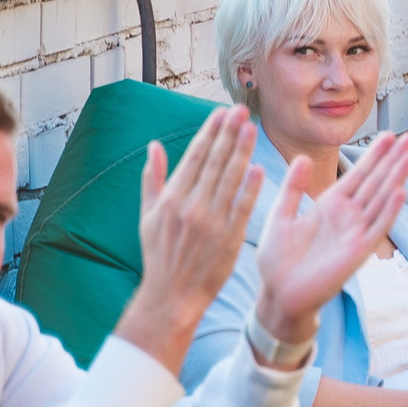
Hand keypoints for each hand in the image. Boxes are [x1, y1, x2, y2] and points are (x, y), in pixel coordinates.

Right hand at [115, 107, 263, 373]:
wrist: (171, 295)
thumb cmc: (159, 255)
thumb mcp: (148, 215)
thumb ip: (152, 178)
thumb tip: (154, 145)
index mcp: (171, 198)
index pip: (195, 157)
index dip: (210, 132)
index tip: (220, 113)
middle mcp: (191, 206)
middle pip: (214, 162)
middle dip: (228, 133)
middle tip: (241, 110)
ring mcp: (211, 222)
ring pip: (230, 179)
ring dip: (241, 151)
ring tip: (251, 128)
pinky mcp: (229, 239)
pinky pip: (242, 208)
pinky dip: (250, 188)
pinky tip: (259, 167)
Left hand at [249, 132, 407, 359]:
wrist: (277, 295)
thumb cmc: (276, 260)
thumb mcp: (279, 216)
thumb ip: (292, 188)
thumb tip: (302, 158)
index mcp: (329, 206)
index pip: (358, 175)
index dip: (374, 155)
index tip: (389, 135)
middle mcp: (347, 217)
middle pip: (376, 182)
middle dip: (393, 160)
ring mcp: (354, 234)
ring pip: (381, 200)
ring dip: (397, 178)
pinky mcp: (356, 253)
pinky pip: (376, 228)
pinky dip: (389, 211)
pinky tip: (401, 191)